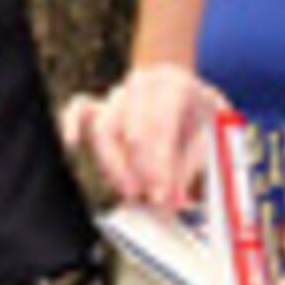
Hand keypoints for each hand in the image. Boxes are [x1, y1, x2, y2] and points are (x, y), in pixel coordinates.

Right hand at [62, 63, 215, 210]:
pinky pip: (79, 109)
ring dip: (113, 165)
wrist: (186, 95)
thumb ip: (190, 168)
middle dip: (138, 170)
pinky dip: (71, 123)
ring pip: (104, 128)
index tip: (161, 196)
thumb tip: (172, 200)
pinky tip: (72, 143)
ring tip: (129, 191)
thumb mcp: (212, 137)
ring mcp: (119, 93)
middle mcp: (144, 84)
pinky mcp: (100, 104)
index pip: (160, 127)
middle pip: (131, 129)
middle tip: (147, 198)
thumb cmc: (201, 119)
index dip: (159, 166)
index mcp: (176, 86)